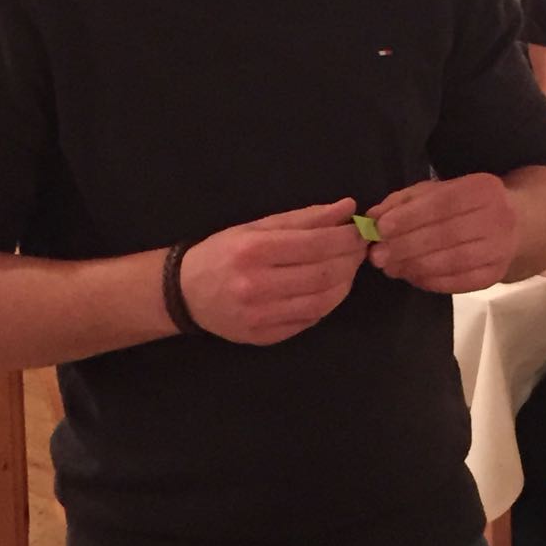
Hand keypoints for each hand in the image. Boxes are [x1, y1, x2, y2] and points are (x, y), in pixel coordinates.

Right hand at [179, 198, 365, 344]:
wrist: (184, 294)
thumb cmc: (222, 253)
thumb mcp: (257, 227)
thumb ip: (304, 218)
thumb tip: (347, 208)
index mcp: (253, 250)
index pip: (316, 244)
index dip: (347, 238)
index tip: (361, 230)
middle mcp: (256, 285)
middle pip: (323, 275)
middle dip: (351, 260)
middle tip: (361, 249)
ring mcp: (260, 316)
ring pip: (322, 302)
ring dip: (345, 284)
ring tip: (349, 268)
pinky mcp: (265, 337)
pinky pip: (309, 321)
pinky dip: (327, 304)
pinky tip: (329, 289)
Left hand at [365, 173, 517, 292]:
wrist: (519, 223)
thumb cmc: (468, 204)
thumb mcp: (440, 191)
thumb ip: (405, 201)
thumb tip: (374, 216)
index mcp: (482, 189)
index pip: (442, 204)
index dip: (409, 217)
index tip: (381, 228)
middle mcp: (497, 219)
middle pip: (446, 235)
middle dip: (407, 246)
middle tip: (378, 255)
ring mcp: (500, 250)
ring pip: (452, 261)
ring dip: (415, 266)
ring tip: (389, 267)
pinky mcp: (495, 275)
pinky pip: (459, 282)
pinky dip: (431, 281)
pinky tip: (411, 276)